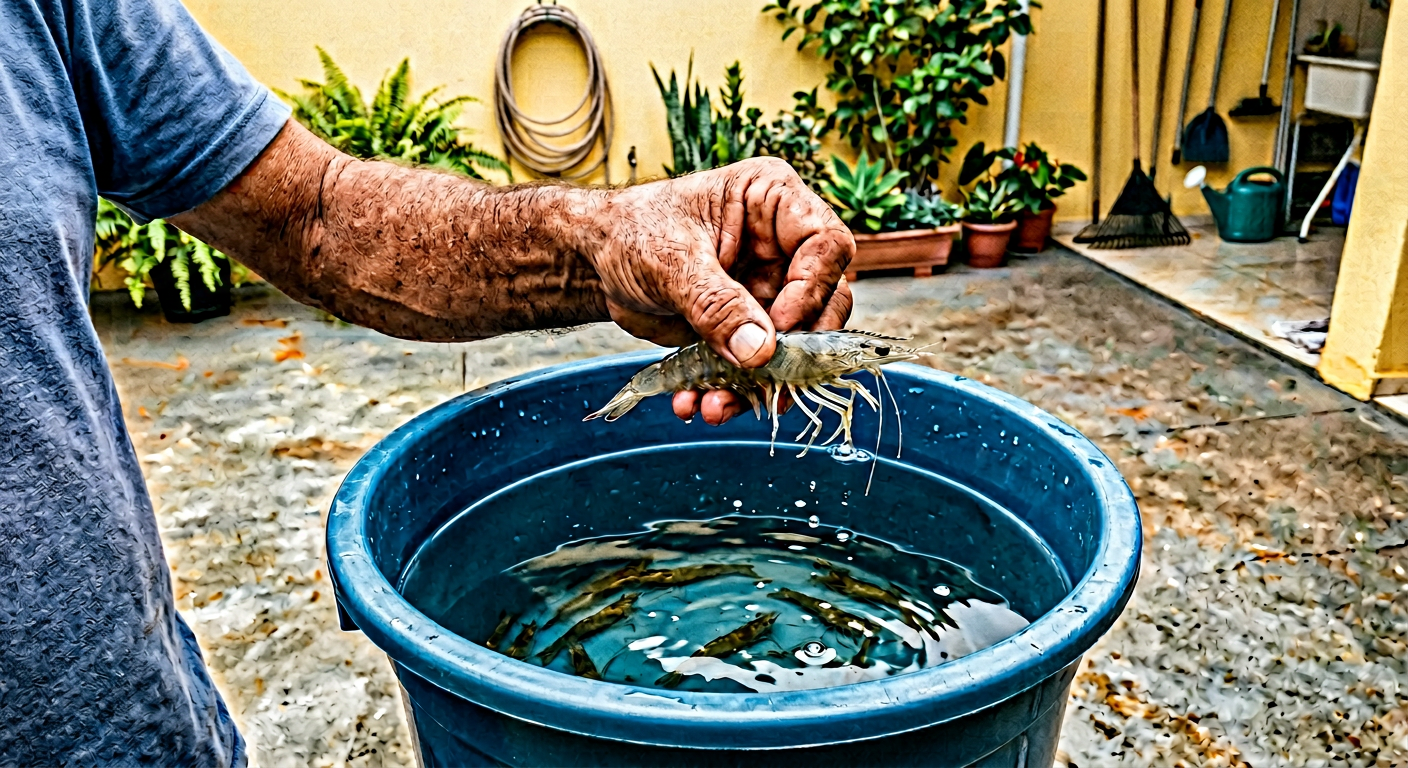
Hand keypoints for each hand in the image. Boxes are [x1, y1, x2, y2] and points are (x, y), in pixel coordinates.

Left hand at [587, 157, 853, 424]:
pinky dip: (732, 391)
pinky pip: (758, 367)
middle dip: (792, 353)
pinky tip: (696, 402)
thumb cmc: (633, 232)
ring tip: (715, 407)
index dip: (813, 291)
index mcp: (774, 201)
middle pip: (825, 303)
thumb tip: (760, 351)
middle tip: (762, 382)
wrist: (597, 260)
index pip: (827, 246)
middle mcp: (783, 246)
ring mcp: (770, 289)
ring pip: (793, 347)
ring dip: (759, 385)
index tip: (780, 328)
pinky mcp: (749, 327)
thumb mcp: (671, 261)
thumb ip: (716, 305)